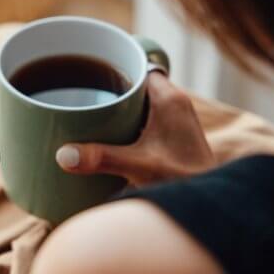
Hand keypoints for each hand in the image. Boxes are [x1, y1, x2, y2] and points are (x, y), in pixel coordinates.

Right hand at [55, 72, 214, 185]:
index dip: (116, 68)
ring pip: (142, 102)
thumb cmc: (184, 179)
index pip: (139, 67)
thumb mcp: (139, 166)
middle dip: (112, 90)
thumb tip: (63, 154)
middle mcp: (176, 104)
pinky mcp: (175, 138)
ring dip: (120, 108)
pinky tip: (111, 137)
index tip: (90, 74)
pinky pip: (146, 119)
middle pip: (138, 84)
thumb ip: (101, 158)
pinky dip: (129, 123)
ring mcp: (177, 121)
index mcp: (170, 99)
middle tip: (84, 97)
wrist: (210, 206)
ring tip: (90, 115)